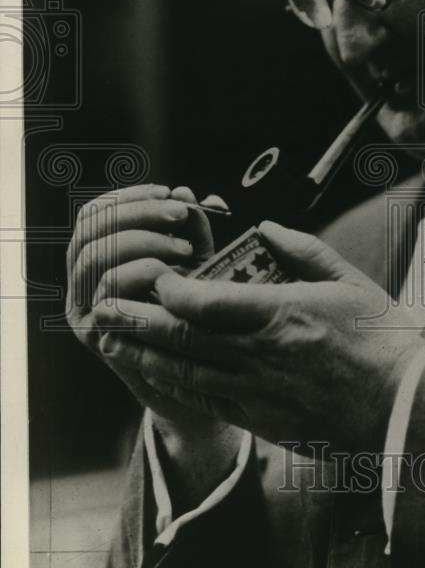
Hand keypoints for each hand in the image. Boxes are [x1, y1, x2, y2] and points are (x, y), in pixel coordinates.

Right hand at [66, 182, 228, 435]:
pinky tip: (173, 276)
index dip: (129, 196)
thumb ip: (194, 230)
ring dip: (143, 242)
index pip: (94, 213)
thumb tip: (193, 195)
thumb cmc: (198, 311)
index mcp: (99, 256)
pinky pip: (106, 291)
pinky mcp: (94, 333)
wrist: (198, 376)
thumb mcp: (199, 263)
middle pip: (92, 229)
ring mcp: (83, 307)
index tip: (169, 191)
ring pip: (94, 256)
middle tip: (182, 215)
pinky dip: (140, 273)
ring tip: (187, 249)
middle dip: (141, 214)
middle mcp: (82, 280)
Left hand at [94, 221, 424, 453]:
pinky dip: (175, 384)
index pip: (205, 303)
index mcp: (281, 315)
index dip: (171, 289)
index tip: (160, 277)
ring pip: (185, 373)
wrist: (400, 407)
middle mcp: (259, 355)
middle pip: (182, 338)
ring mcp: (257, 392)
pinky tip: (160, 372)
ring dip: (145, 354)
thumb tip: (265, 227)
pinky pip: (206, 400)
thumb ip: (304, 250)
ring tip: (116, 339)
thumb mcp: (349, 282)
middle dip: (137, 321)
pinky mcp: (261, 420)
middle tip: (105, 307)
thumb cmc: (381, 340)